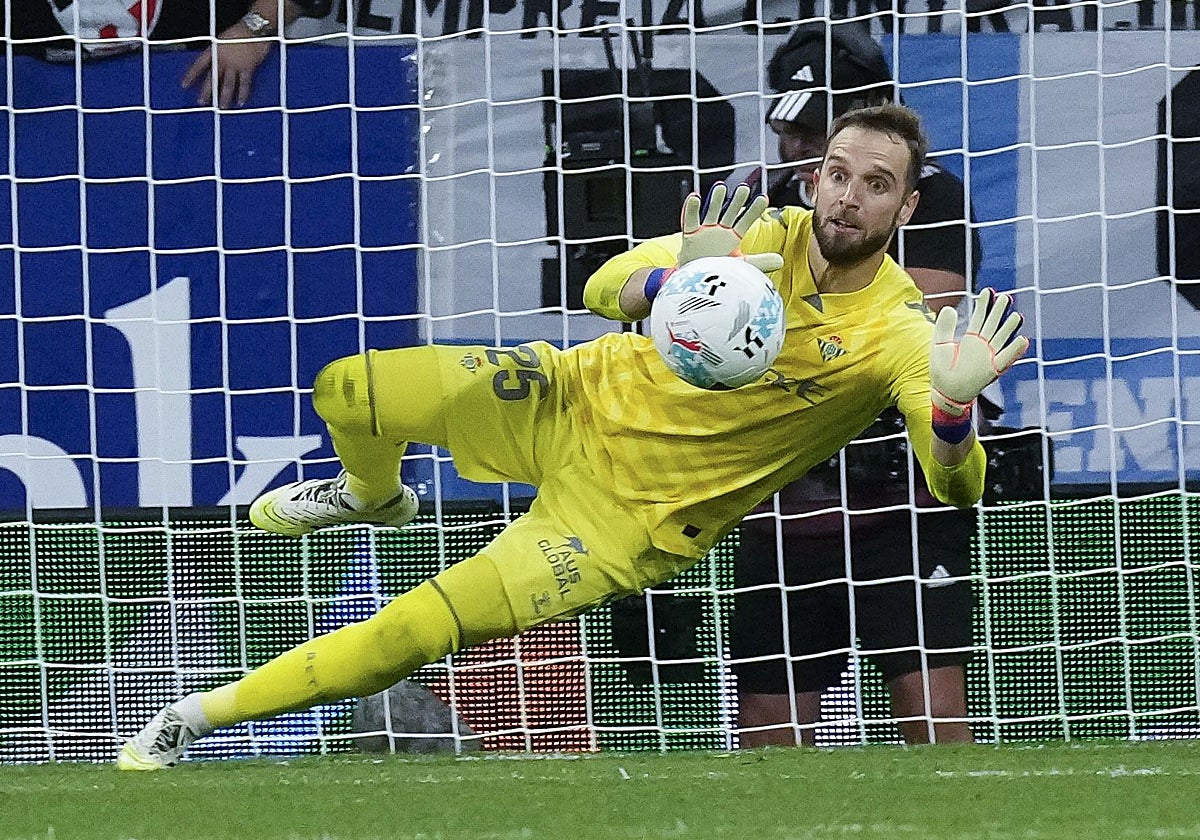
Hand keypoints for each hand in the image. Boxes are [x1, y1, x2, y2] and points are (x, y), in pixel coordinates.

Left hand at [181, 22, 272, 108]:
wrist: (254, 30)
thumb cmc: (240, 32)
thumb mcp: (223, 40)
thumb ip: (219, 52)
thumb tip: (217, 63)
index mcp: (214, 50)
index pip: (199, 65)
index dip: (191, 76)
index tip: (184, 85)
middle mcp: (223, 59)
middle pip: (213, 78)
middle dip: (207, 91)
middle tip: (201, 102)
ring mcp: (235, 65)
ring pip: (228, 84)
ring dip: (224, 97)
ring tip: (222, 107)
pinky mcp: (247, 68)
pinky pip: (244, 84)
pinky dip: (243, 93)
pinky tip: (240, 102)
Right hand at [677, 182, 783, 273]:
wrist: (698, 286)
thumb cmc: (719, 275)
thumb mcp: (741, 267)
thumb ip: (760, 262)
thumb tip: (781, 261)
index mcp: (733, 238)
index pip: (746, 221)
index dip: (754, 211)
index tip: (763, 198)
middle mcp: (720, 232)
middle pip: (729, 213)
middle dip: (736, 201)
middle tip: (744, 189)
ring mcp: (705, 233)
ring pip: (711, 212)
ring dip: (715, 200)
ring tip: (721, 188)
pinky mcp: (690, 237)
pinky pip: (690, 220)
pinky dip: (691, 209)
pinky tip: (695, 197)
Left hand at [930, 288, 1029, 416]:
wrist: (945, 393)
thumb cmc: (942, 372)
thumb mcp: (939, 345)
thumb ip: (944, 328)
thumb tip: (948, 308)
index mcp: (970, 339)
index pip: (979, 318)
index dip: (984, 305)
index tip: (989, 291)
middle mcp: (982, 346)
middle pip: (993, 324)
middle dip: (999, 311)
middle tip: (1006, 297)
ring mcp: (989, 357)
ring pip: (1001, 338)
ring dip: (1009, 327)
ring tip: (1016, 315)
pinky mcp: (993, 369)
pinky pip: (1006, 358)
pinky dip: (1014, 350)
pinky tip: (1022, 339)